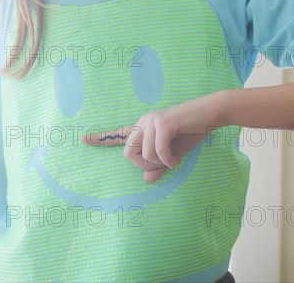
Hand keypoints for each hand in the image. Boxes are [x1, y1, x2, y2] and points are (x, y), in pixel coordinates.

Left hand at [81, 95, 221, 182]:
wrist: (210, 114)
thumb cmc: (192, 132)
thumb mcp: (174, 155)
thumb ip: (159, 166)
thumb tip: (146, 179)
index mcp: (143, 128)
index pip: (117, 134)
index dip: (100, 139)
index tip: (83, 139)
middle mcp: (143, 122)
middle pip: (129, 154)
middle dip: (145, 165)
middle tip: (163, 164)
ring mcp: (151, 121)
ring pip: (144, 155)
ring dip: (160, 163)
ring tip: (174, 159)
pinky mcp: (162, 123)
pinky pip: (157, 150)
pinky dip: (168, 160)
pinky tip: (177, 159)